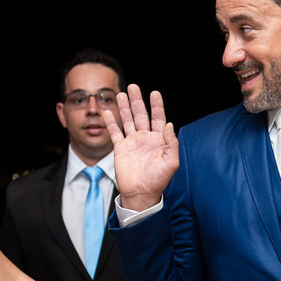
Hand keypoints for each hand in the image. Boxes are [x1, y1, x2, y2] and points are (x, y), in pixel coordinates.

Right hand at [105, 85, 179, 210]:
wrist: (141, 193)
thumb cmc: (158, 180)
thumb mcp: (171, 163)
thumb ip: (171, 143)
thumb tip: (168, 124)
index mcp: (159, 140)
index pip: (158, 118)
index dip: (157, 105)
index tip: (154, 93)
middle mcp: (145, 138)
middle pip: (141, 114)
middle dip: (137, 101)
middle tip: (133, 87)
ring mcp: (132, 142)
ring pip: (128, 120)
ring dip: (125, 107)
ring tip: (122, 93)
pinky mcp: (121, 148)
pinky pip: (115, 132)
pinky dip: (111, 122)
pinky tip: (108, 111)